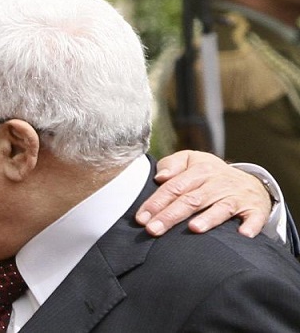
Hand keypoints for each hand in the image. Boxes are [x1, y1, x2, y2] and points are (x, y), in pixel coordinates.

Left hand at [136, 150, 270, 237]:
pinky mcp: (255, 209)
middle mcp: (218, 182)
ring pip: (221, 207)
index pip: (173, 187)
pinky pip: (254, 217)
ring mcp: (237, 196)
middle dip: (171, 215)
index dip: (156, 202)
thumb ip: (172, 165)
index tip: (141, 218)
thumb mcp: (191, 161)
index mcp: (200, 170)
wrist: (251, 182)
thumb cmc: (210, 175)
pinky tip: (242, 235)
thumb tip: (160, 177)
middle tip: (153, 230)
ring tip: (194, 229)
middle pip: (191, 200)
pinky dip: (250, 226)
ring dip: (209, 219)